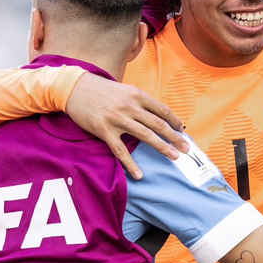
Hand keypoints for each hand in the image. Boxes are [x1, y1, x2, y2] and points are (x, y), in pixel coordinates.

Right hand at [65, 73, 188, 178]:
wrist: (75, 88)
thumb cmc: (102, 90)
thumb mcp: (125, 90)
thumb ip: (140, 101)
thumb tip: (157, 115)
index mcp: (137, 95)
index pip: (162, 110)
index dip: (175, 122)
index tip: (182, 131)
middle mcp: (130, 106)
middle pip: (159, 124)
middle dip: (175, 137)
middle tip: (187, 148)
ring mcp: (117, 119)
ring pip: (145, 136)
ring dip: (162, 148)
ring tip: (174, 157)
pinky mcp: (104, 130)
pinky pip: (120, 150)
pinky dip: (131, 164)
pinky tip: (139, 174)